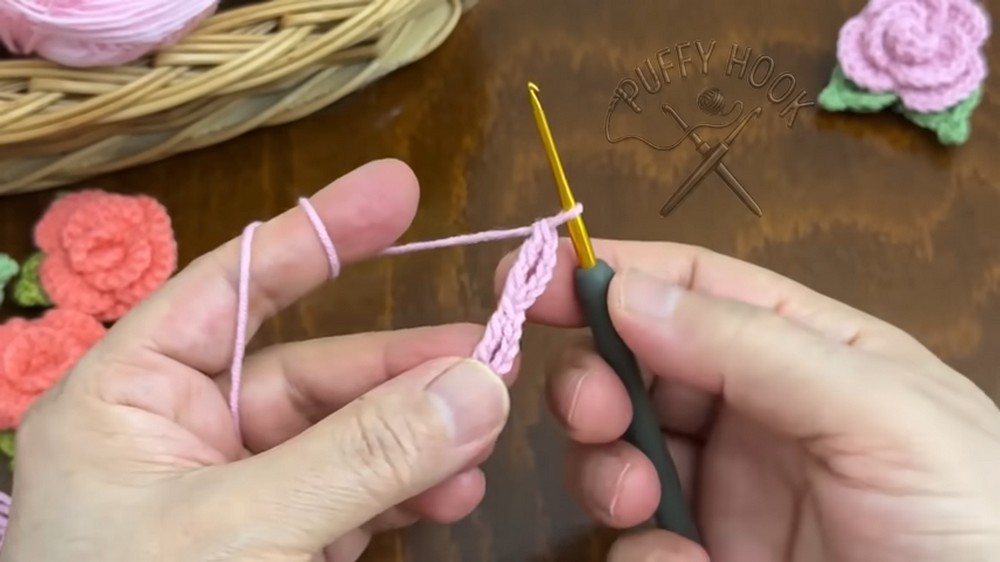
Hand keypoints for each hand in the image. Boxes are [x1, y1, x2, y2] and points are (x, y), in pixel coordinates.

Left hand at [0, 159, 512, 560]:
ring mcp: (231, 497)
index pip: (236, 285)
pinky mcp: (273, 547)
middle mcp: (182, 434)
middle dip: (402, 367)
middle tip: (493, 360)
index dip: (321, 231)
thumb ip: (360, 457)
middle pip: (312, 371)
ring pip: (344, 440)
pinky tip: (451, 495)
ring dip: (418, 438)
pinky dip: (405, 494)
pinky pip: (351, 500)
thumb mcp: (241, 535)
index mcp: (131, 397)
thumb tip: (480, 385)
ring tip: (481, 442)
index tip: (402, 190)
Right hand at [498, 239, 999, 561]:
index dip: (611, 274)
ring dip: (606, 468)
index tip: (531, 281)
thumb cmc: (970, 520)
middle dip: (596, 379)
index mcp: (805, 348)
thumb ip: (752, 346)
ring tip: (640, 501)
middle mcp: (755, 410)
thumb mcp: (879, 414)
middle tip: (594, 413)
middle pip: (636, 366)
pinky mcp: (706, 558)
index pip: (692, 288)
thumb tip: (625, 289)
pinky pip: (637, 541)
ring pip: (618, 451)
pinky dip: (642, 551)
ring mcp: (727, 490)